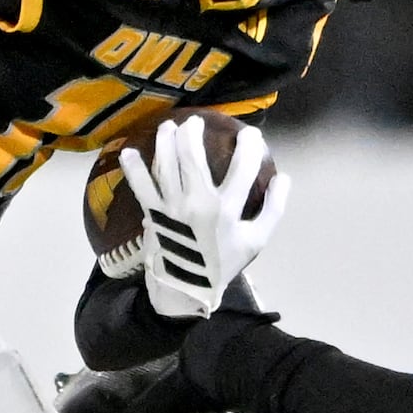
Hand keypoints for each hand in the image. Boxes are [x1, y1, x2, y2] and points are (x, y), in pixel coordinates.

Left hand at [121, 117, 283, 321]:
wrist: (188, 289)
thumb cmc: (223, 263)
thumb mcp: (256, 240)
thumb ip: (273, 209)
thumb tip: (284, 178)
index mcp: (227, 209)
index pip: (243, 167)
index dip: (249, 145)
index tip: (250, 134)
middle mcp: (197, 203)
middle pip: (192, 157)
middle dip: (193, 133)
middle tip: (195, 122)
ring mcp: (172, 208)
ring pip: (166, 165)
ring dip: (166, 141)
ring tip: (168, 126)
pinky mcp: (153, 214)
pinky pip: (140, 187)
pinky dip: (133, 169)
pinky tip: (128, 152)